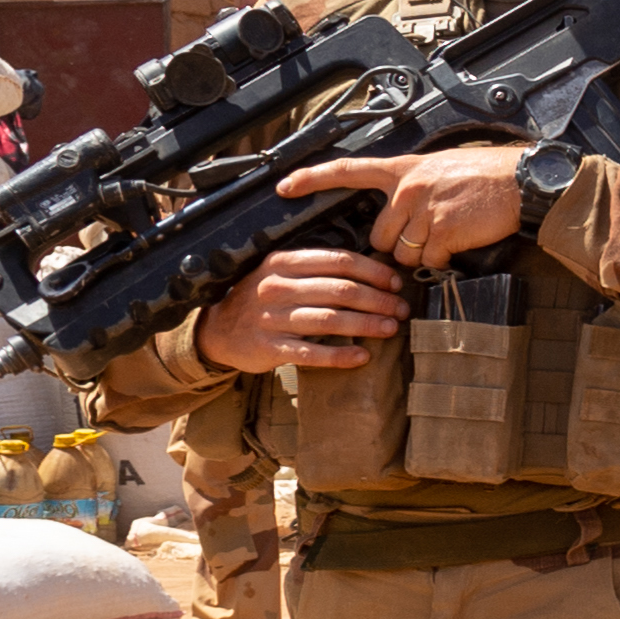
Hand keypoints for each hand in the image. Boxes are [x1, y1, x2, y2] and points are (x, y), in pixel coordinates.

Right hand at [200, 246, 407, 373]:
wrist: (218, 329)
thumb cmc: (262, 298)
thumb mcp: (281, 272)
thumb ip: (317, 268)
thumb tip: (373, 272)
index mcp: (284, 262)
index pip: (339, 261)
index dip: (374, 272)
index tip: (395, 283)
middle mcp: (277, 287)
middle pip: (340, 290)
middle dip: (378, 300)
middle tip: (401, 309)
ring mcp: (272, 318)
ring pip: (330, 320)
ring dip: (367, 324)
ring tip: (391, 328)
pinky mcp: (270, 347)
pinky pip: (312, 352)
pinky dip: (340, 355)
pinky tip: (362, 356)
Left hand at [285, 142, 533, 271]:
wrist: (520, 182)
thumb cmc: (485, 174)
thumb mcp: (439, 168)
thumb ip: (411, 186)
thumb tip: (399, 210)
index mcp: (403, 168)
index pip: (347, 170)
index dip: (312, 179)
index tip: (284, 187)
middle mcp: (407, 188)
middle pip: (378, 235)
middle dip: (397, 243)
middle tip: (426, 234)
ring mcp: (424, 210)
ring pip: (400, 252)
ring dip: (420, 253)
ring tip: (447, 234)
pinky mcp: (443, 230)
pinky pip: (428, 259)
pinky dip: (443, 258)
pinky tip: (461, 241)